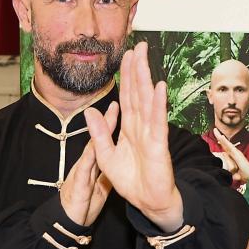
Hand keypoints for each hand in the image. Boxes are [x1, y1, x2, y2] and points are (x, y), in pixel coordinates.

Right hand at [60, 103, 117, 225]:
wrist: (70, 222)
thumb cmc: (85, 201)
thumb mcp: (99, 182)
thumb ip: (105, 166)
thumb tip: (115, 155)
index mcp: (94, 161)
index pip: (105, 138)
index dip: (112, 121)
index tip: (119, 105)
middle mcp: (87, 162)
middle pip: (98, 136)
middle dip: (106, 118)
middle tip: (115, 101)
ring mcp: (81, 171)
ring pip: (91, 147)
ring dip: (97, 131)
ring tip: (103, 115)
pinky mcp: (78, 183)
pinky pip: (85, 169)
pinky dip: (89, 157)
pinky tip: (92, 149)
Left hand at [84, 42, 183, 232]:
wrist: (148, 203)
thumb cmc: (132, 182)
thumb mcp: (106, 156)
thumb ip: (99, 133)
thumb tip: (90, 111)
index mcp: (129, 128)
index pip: (127, 96)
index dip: (126, 75)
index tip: (126, 55)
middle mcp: (142, 126)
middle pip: (138, 92)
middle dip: (137, 69)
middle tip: (139, 45)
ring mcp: (151, 134)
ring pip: (147, 101)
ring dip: (146, 79)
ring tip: (145, 58)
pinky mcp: (158, 145)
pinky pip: (157, 122)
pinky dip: (158, 105)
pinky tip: (158, 88)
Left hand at [213, 128, 248, 182]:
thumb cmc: (245, 175)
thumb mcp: (235, 173)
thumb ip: (232, 173)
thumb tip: (229, 174)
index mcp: (234, 156)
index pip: (225, 148)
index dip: (221, 143)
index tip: (217, 138)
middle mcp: (235, 153)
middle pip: (225, 143)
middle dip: (219, 136)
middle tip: (214, 129)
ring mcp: (236, 152)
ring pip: (226, 143)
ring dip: (220, 137)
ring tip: (215, 130)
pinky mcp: (237, 154)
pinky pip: (229, 146)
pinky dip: (225, 141)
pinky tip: (221, 136)